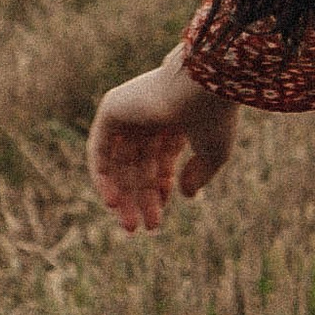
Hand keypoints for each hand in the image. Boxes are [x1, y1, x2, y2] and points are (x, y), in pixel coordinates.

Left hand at [87, 52, 239, 231]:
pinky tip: (114, 203)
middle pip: (138, 165)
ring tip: (131, 225)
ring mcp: (129, 111)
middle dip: (140, 198)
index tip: (158, 216)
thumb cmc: (214, 117)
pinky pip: (100, 150)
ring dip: (124, 195)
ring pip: (120, 162)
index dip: (158, 190)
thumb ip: (198, 175)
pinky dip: (103, 177)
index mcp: (176, 121)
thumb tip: (184, 194)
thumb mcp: (213, 154)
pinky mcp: (111, 108)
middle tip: (141, 228)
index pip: (159, 161)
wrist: (203, 87)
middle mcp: (151, 115)